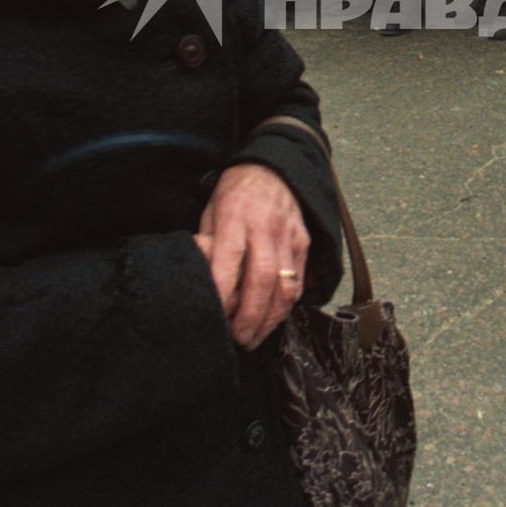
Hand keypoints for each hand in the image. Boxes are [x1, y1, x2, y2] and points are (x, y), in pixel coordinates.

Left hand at [194, 162, 309, 349]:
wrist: (274, 167)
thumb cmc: (234, 192)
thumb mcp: (210, 210)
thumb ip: (206, 244)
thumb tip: (201, 280)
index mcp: (235, 217)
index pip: (229, 261)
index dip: (223, 294)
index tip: (215, 318)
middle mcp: (265, 228)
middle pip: (263, 280)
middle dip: (250, 316)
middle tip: (238, 340)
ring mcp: (289, 236)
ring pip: (286, 286)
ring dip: (271, 319)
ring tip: (255, 338)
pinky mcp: (304, 242)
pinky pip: (298, 281)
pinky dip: (286, 306)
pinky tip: (272, 319)